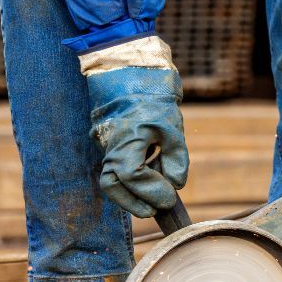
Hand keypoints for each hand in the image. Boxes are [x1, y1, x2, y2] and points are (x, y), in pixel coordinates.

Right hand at [81, 36, 187, 217]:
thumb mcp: (172, 127)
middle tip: (156, 209)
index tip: (170, 199)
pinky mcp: (107, 144)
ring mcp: (105, 144)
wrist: (129, 72)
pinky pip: (114, 169)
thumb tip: (176, 185)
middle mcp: (109, 144)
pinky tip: (149, 177)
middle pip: (112, 185)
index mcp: (126, 137)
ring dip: (130, 195)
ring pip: (109, 179)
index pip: (132, 176)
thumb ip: (176, 158)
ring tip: (153, 198)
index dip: (151, 191)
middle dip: (133, 202)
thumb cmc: (153, 98)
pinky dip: (130, 180)